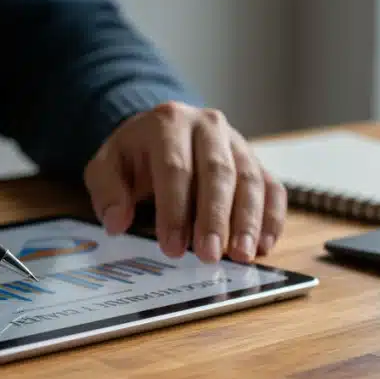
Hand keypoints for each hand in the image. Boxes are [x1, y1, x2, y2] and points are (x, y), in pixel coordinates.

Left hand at [83, 102, 285, 262]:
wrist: (160, 133)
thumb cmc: (134, 156)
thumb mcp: (106, 167)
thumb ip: (107, 192)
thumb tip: (117, 222)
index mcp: (168, 122)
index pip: (175, 168)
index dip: (174, 210)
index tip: (172, 248)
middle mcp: (208, 126)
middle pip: (218, 172)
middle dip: (214, 218)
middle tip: (209, 255)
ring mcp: (236, 142)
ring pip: (250, 179)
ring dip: (249, 221)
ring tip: (242, 256)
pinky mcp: (255, 160)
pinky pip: (272, 188)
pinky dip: (272, 218)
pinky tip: (264, 246)